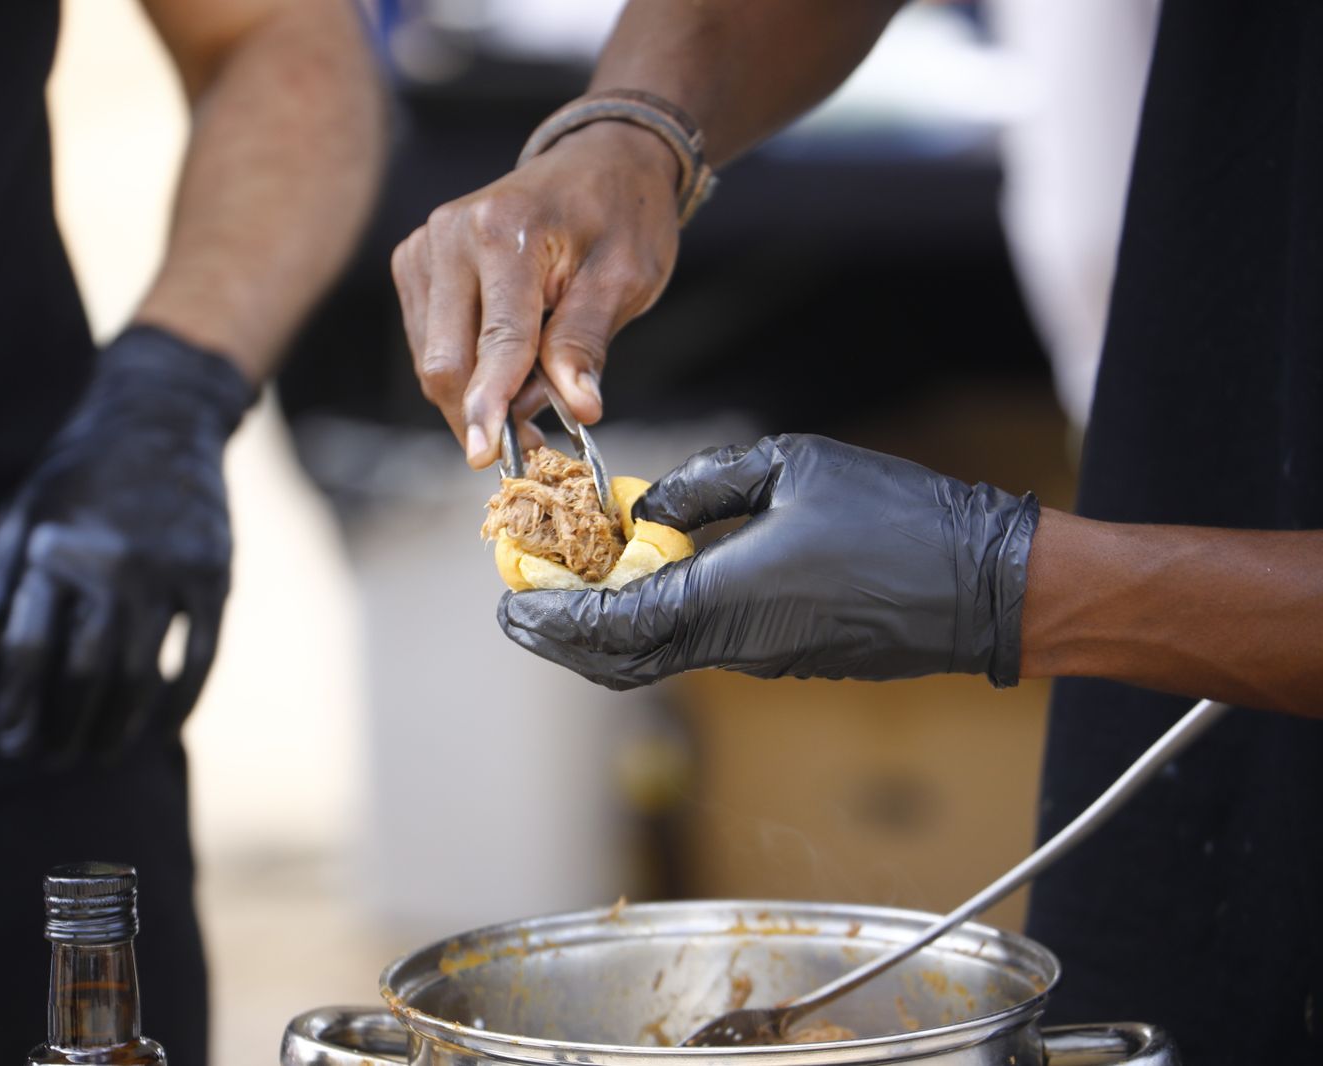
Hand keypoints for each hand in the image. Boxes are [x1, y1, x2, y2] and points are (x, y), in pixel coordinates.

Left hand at [0, 326, 254, 760]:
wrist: (162, 416)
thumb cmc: (79, 473)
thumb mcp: (22, 515)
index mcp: (54, 548)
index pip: (30, 649)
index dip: (19, 704)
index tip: (11, 741)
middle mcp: (112, 562)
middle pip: (85, 672)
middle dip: (65, 726)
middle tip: (52, 760)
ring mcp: (169, 569)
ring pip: (141, 672)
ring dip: (118, 726)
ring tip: (99, 756)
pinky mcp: (213, 573)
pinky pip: (200, 653)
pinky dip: (182, 698)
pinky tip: (164, 728)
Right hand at [391, 121, 681, 466]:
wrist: (599, 160)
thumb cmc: (620, 215)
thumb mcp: (625, 279)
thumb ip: (587, 344)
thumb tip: (578, 409)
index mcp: (505, 230)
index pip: (495, 340)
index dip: (491, 405)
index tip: (486, 457)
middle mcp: (450, 234)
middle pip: (446, 360)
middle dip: (482, 412)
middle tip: (532, 441)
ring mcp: (424, 246)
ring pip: (432, 358)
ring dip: (478, 391)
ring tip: (536, 381)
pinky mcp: (414, 261)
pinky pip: (429, 341)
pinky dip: (466, 367)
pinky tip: (507, 359)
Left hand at [498, 434, 1039, 690]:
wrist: (983, 584)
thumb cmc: (894, 515)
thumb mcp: (790, 466)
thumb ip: (704, 486)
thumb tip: (649, 510)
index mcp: (724, 599)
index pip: (609, 629)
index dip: (551, 621)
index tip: (510, 604)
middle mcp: (732, 645)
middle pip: (618, 661)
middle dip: (561, 635)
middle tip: (524, 602)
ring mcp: (759, 660)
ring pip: (654, 659)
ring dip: (603, 630)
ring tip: (572, 586)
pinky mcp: (783, 658)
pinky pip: (694, 649)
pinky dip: (650, 626)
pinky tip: (644, 582)